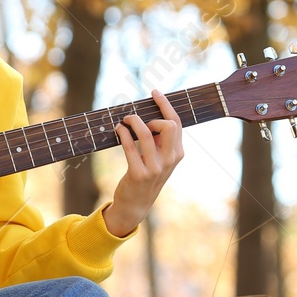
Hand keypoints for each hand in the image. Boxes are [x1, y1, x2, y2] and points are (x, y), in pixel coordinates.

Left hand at [105, 89, 184, 236]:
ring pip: (146, 134)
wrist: (136, 204)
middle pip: (168, 125)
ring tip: (125, 120)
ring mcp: (155, 168)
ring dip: (133, 121)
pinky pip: (130, 146)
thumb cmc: (146, 176)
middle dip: (152, 114)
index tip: (154, 92)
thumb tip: (150, 115)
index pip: (177, 123)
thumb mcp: (160, 159)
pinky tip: (118, 129)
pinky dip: (123, 133)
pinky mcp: (139, 174)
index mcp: (178, 153)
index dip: (166, 105)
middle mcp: (170, 160)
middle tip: (138, 118)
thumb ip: (160, 141)